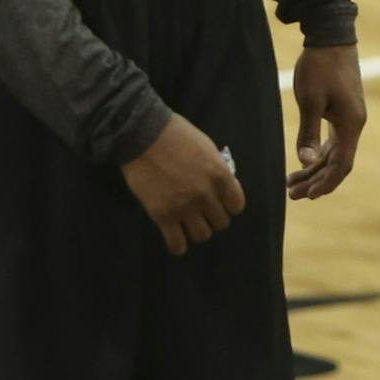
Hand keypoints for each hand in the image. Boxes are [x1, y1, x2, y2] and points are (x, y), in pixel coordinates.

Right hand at [121, 114, 245, 255]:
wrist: (142, 134)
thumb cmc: (175, 133)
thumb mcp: (206, 146)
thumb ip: (217, 168)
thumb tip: (222, 185)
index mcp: (220, 175)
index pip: (236, 206)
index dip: (228, 205)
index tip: (219, 202)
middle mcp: (206, 195)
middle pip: (220, 223)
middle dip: (212, 217)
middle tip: (200, 210)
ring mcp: (184, 207)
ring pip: (202, 235)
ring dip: (196, 230)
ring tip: (186, 222)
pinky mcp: (163, 216)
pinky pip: (177, 244)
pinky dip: (178, 246)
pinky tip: (174, 238)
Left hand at [288, 42, 364, 200]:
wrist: (330, 36)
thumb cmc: (319, 66)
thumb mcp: (310, 100)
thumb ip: (308, 132)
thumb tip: (305, 161)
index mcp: (351, 124)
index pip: (342, 165)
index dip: (326, 183)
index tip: (308, 195)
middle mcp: (354, 124)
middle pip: (338, 163)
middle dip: (316, 180)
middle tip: (292, 194)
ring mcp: (350, 118)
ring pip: (334, 153)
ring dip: (315, 169)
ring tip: (292, 183)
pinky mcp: (342, 111)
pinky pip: (333, 141)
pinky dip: (318, 153)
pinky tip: (304, 161)